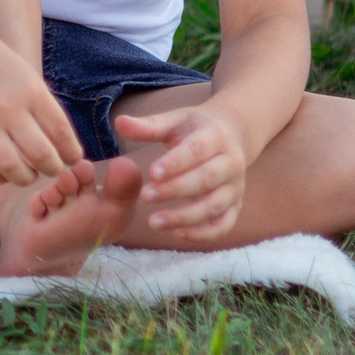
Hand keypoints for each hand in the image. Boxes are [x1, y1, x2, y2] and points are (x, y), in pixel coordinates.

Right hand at [0, 41, 82, 187]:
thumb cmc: (2, 71)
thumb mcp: (30, 81)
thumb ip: (47, 113)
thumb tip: (69, 151)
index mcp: (31, 92)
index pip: (61, 132)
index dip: (71, 152)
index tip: (72, 159)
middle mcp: (8, 107)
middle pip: (40, 154)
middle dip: (53, 169)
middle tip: (53, 170)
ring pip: (11, 167)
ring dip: (26, 178)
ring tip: (29, 175)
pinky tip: (5, 173)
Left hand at [116, 104, 245, 241]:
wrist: (231, 136)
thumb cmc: (195, 129)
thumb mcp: (175, 121)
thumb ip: (148, 126)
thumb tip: (119, 122)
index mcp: (216, 137)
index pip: (197, 151)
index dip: (176, 163)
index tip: (151, 173)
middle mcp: (231, 163)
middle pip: (206, 180)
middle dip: (175, 190)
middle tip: (144, 196)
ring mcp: (236, 187)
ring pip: (214, 206)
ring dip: (184, 217)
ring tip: (153, 221)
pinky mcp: (235, 206)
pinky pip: (223, 225)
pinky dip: (204, 234)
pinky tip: (177, 233)